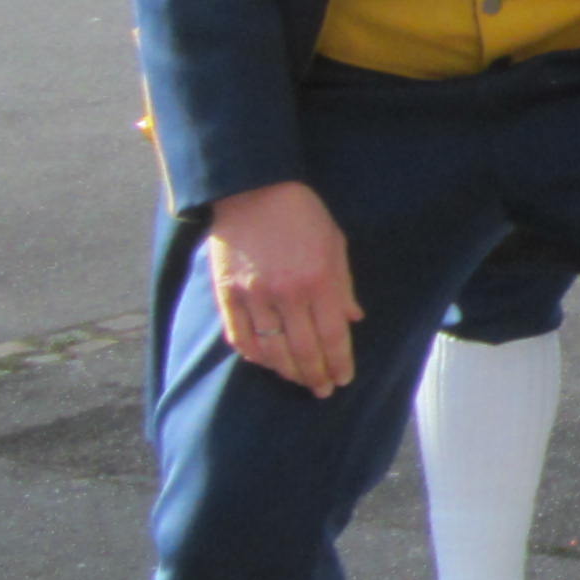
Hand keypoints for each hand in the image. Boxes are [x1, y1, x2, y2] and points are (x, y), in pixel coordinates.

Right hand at [205, 180, 359, 394]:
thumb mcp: (334, 244)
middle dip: (316, 375)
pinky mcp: (226, 293)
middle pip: (304, 350)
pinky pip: (239, 336)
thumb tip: (352, 321)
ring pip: (272, 350)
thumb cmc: (302, 214)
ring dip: (288, 371)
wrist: (252, 189)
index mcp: (319, 280)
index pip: (332, 336)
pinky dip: (253, 355)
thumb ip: (343, 286)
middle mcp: (287, 293)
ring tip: (299, 380)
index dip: (339, 363)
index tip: (343, 379)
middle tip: (323, 390)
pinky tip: (266, 363)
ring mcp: (253, 295)